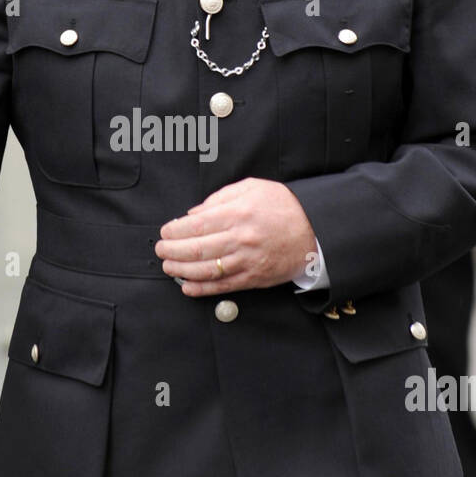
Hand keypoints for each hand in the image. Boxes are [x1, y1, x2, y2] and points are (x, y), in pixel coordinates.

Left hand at [155, 178, 317, 295]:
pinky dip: (201, 289)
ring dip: (181, 270)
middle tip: (160, 250)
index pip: (196, 225)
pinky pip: (223, 286)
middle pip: (196, 249)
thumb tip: (194, 213)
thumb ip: (220, 198)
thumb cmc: (282, 206)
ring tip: (168, 266)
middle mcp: (241, 238)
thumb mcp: (252, 188)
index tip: (165, 232)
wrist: (315, 229)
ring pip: (206, 270)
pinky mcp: (254, 278)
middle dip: (172, 251)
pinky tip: (187, 286)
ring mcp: (247, 261)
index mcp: (238, 213)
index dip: (175, 231)